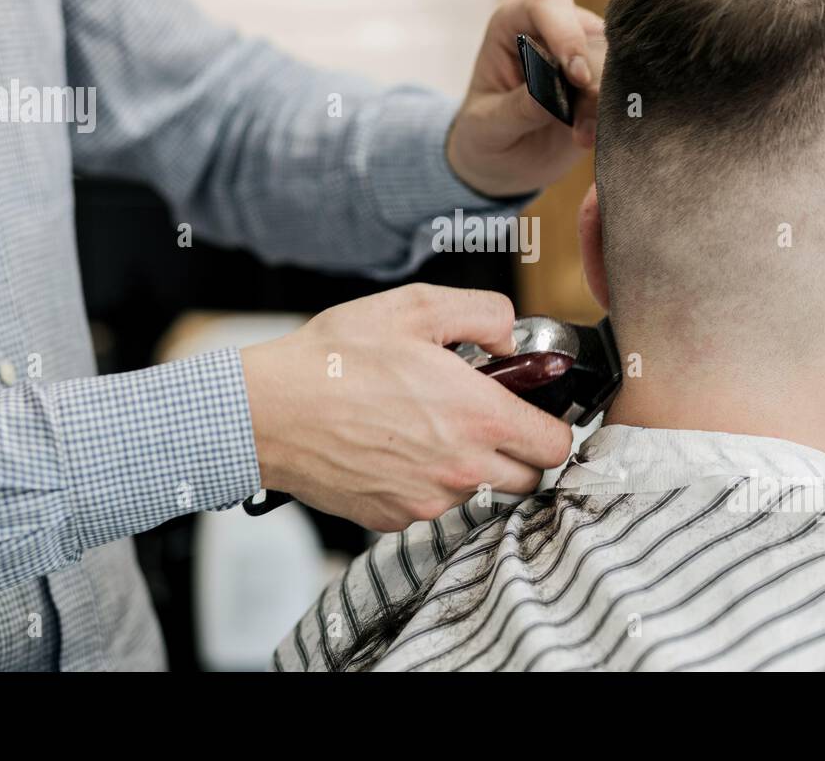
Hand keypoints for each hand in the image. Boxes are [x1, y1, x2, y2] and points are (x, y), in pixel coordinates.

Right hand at [239, 284, 573, 531]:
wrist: (267, 412)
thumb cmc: (335, 358)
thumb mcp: (415, 307)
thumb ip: (483, 314)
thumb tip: (512, 340)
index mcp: (478, 416)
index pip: (557, 445)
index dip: (551, 425)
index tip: (531, 409)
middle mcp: (461, 468)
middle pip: (529, 478)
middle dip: (517, 449)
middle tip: (481, 416)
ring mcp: (428, 500)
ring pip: (479, 492)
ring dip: (469, 466)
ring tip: (426, 425)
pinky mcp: (394, 518)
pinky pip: (432, 506)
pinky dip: (426, 482)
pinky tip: (394, 447)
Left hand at [446, 0, 605, 197]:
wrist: (504, 163)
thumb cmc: (486, 135)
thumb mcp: (487, 126)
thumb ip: (516, 109)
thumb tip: (545, 95)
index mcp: (513, 23)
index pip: (547, 4)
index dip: (565, 32)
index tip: (575, 74)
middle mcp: (552, 30)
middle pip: (590, 33)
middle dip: (593, 76)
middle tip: (584, 118)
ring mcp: (582, 54)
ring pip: (613, 62)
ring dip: (604, 101)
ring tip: (582, 137)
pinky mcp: (603, 83)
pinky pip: (623, 89)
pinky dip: (612, 114)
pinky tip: (590, 139)